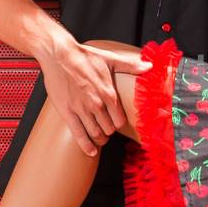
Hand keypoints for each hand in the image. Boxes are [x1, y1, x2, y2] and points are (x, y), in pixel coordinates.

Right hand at [36, 33, 151, 156]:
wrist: (58, 55)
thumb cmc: (84, 57)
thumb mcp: (110, 59)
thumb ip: (130, 66)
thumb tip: (149, 66)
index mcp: (108, 93)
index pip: (120, 120)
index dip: (119, 123)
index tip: (116, 122)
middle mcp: (96, 104)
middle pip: (108, 129)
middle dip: (109, 131)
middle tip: (106, 130)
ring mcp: (81, 110)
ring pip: (96, 134)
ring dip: (99, 139)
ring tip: (99, 138)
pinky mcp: (67, 113)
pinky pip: (78, 135)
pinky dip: (86, 146)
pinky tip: (90, 151)